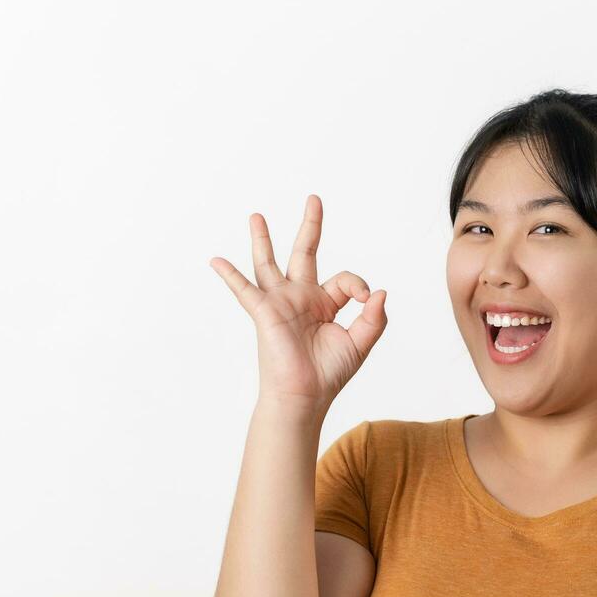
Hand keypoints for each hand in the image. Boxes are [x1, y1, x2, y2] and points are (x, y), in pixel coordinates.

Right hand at [208, 196, 388, 414]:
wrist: (306, 396)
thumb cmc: (329, 374)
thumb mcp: (360, 342)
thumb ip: (373, 317)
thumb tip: (380, 292)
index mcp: (325, 304)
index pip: (345, 279)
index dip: (359, 285)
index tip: (367, 299)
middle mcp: (302, 298)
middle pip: (304, 253)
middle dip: (310, 227)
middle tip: (314, 199)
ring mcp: (281, 303)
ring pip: (269, 264)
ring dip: (262, 240)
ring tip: (256, 216)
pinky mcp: (264, 313)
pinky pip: (245, 290)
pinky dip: (230, 275)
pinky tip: (216, 260)